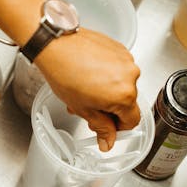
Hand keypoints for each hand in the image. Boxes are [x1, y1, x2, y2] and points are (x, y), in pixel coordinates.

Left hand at [34, 28, 141, 149]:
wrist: (55, 45)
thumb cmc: (64, 73)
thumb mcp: (83, 109)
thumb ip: (101, 128)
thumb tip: (108, 141)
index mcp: (124, 95)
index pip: (132, 121)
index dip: (118, 128)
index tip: (107, 127)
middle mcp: (131, 76)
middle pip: (127, 102)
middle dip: (109, 108)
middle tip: (89, 107)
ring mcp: (126, 60)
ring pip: (123, 84)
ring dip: (108, 91)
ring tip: (86, 88)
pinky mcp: (120, 48)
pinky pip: (119, 68)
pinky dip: (107, 74)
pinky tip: (89, 74)